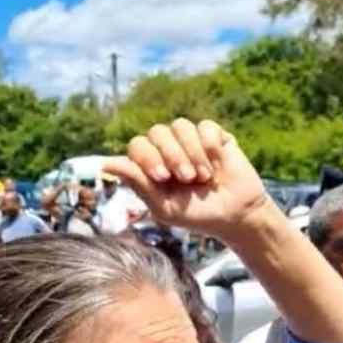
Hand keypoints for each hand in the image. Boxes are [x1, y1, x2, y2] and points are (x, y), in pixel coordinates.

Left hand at [104, 118, 277, 240]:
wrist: (236, 216)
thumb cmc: (197, 215)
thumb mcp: (165, 207)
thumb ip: (138, 184)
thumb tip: (106, 163)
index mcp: (152, 164)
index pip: (138, 145)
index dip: (148, 157)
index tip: (163, 177)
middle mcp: (169, 148)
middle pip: (157, 132)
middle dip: (172, 155)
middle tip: (187, 178)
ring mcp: (192, 140)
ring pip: (181, 126)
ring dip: (192, 153)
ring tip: (203, 176)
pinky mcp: (214, 136)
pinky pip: (205, 126)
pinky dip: (209, 146)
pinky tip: (217, 164)